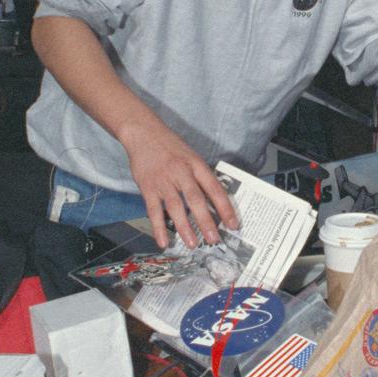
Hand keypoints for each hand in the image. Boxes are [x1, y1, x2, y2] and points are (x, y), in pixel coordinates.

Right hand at [120, 120, 239, 248]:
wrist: (143, 132)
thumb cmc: (171, 146)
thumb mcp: (192, 156)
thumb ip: (201, 177)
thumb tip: (215, 203)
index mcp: (196, 165)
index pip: (214, 188)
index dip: (225, 207)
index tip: (234, 224)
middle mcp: (181, 172)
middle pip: (196, 199)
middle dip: (206, 221)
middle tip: (214, 239)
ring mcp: (163, 180)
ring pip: (175, 207)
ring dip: (184, 227)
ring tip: (193, 244)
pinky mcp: (147, 187)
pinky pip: (153, 210)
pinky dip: (158, 227)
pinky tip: (164, 242)